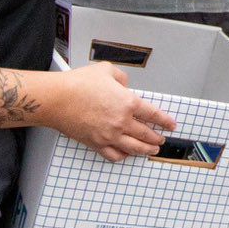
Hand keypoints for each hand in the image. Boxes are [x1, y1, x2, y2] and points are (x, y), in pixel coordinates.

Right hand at [50, 62, 177, 161]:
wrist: (57, 99)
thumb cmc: (78, 84)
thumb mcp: (106, 70)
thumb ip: (121, 78)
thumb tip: (125, 85)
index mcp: (128, 103)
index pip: (153, 115)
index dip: (165, 121)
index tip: (171, 125)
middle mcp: (121, 122)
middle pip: (146, 134)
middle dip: (156, 138)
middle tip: (161, 139)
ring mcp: (109, 135)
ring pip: (134, 148)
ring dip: (145, 150)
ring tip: (151, 150)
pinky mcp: (96, 143)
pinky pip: (114, 155)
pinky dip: (123, 157)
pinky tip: (126, 155)